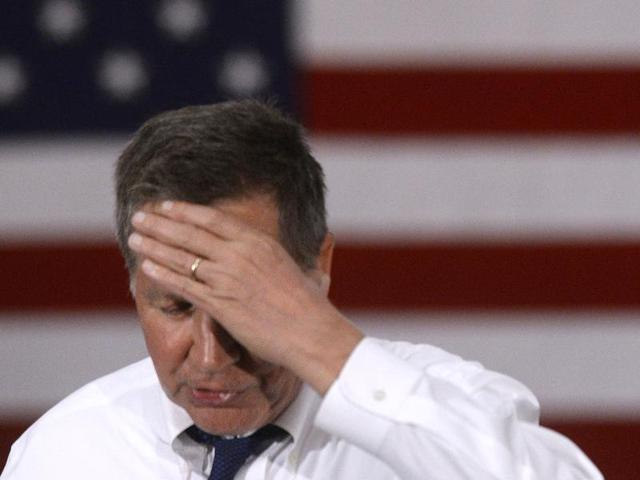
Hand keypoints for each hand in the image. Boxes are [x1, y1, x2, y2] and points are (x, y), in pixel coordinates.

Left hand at [127, 199, 362, 393]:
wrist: (310, 331)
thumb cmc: (307, 303)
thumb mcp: (293, 265)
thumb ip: (273, 256)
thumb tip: (269, 252)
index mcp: (258, 241)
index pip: (212, 219)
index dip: (185, 211)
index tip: (165, 207)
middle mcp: (239, 254)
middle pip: (190, 233)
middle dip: (161, 223)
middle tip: (139, 216)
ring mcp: (227, 278)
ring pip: (182, 256)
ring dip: (155, 245)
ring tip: (135, 237)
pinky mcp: (219, 303)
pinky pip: (184, 284)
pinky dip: (162, 274)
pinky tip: (146, 266)